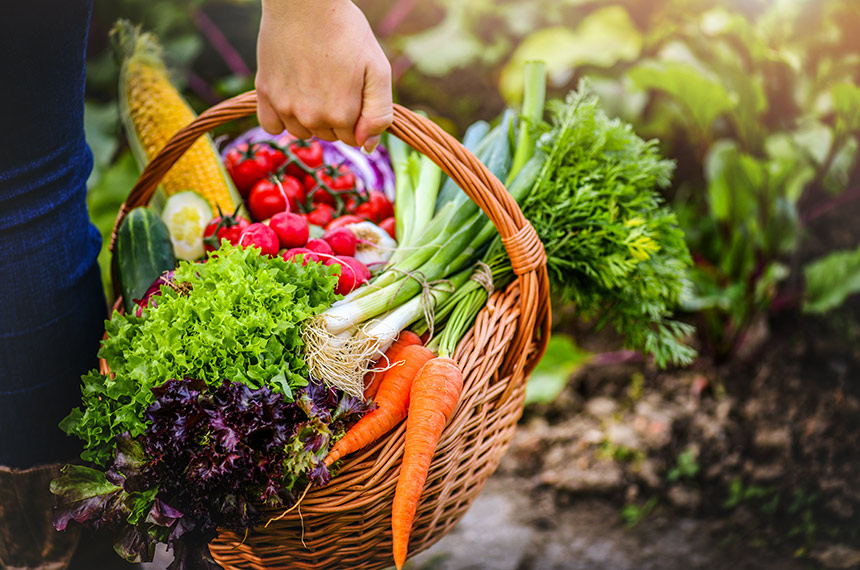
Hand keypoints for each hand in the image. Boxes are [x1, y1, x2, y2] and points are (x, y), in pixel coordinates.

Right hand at [255, 0, 392, 151]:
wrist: (305, 3)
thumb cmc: (346, 32)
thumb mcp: (379, 70)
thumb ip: (379, 113)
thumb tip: (368, 147)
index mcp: (342, 115)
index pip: (354, 139)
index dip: (358, 117)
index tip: (355, 91)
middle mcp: (312, 118)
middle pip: (329, 136)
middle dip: (336, 118)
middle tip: (335, 81)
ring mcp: (285, 108)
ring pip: (302, 132)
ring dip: (310, 118)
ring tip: (314, 84)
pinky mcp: (264, 95)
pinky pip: (272, 126)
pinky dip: (281, 118)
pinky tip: (291, 96)